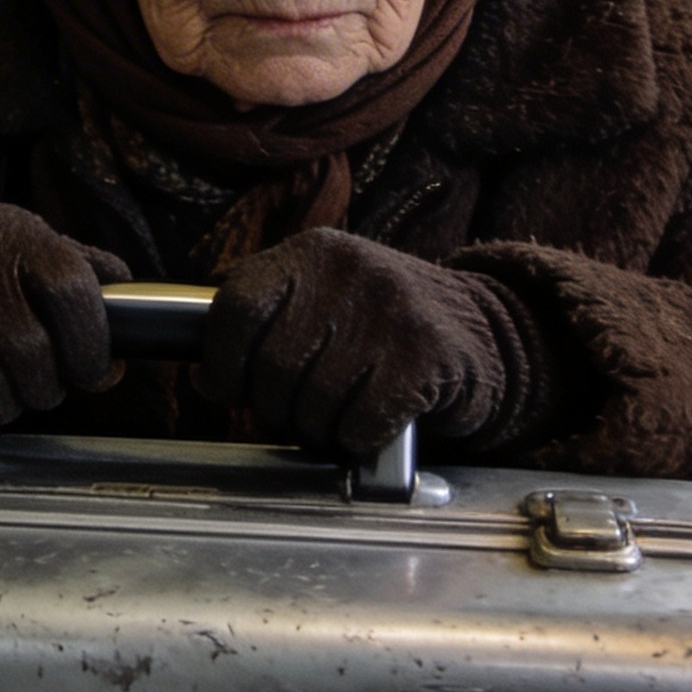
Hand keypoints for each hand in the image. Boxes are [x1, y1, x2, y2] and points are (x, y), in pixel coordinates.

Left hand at [198, 230, 531, 453]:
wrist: (483, 332)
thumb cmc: (380, 328)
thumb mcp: (319, 300)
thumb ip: (264, 326)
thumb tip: (207, 380)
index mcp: (309, 253)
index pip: (237, 308)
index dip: (225, 363)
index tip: (232, 389)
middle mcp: (348, 268)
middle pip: (274, 366)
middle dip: (279, 407)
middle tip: (303, 410)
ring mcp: (390, 306)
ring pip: (316, 401)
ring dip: (321, 428)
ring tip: (341, 414)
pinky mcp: (426, 351)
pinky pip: (362, 421)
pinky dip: (359, 437)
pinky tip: (373, 422)